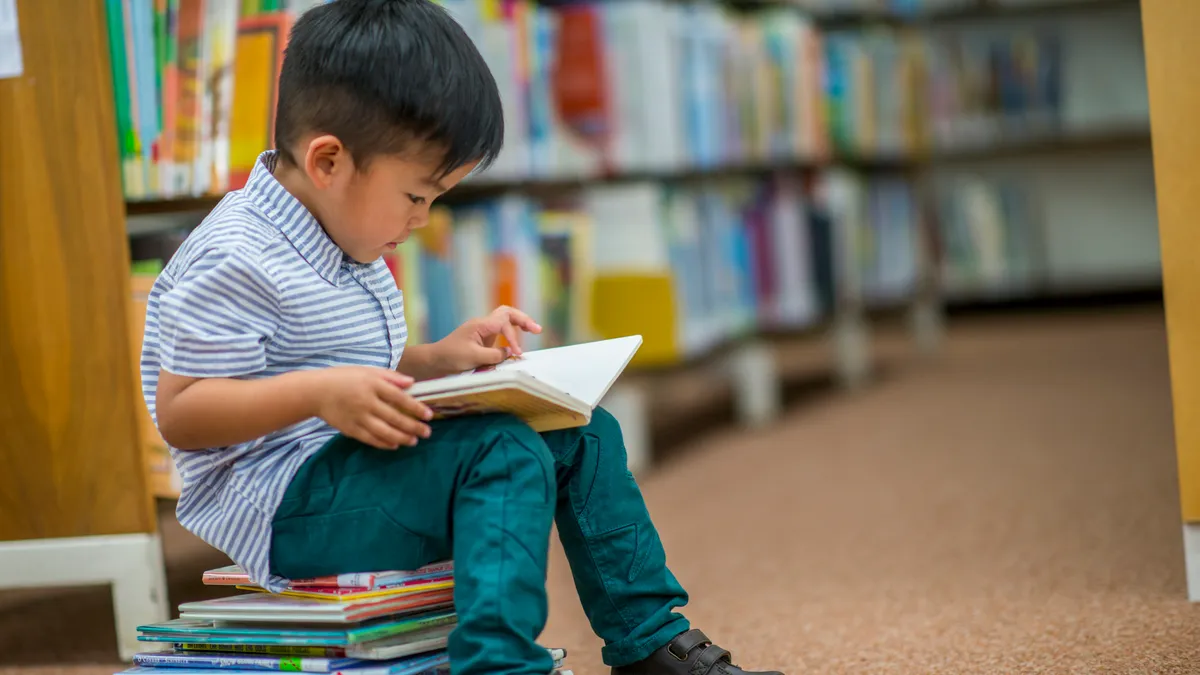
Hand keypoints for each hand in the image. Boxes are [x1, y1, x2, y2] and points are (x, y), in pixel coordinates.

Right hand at [313, 366, 433, 448]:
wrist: (316, 392)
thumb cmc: (344, 378)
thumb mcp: (368, 371)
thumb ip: (390, 377)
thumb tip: (412, 382)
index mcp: (372, 385)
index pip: (399, 398)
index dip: (415, 408)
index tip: (429, 415)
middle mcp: (366, 402)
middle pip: (394, 417)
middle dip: (413, 427)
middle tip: (427, 432)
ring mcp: (358, 417)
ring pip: (384, 432)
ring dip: (402, 438)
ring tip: (414, 441)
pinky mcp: (350, 429)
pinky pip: (370, 439)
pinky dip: (384, 443)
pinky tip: (395, 445)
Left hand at [436, 305, 542, 371]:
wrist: (434, 360)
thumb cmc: (450, 357)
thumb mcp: (474, 358)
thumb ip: (495, 355)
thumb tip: (510, 353)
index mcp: (481, 325)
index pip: (505, 320)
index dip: (517, 331)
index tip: (524, 345)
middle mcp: (483, 325)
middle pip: (507, 314)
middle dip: (523, 320)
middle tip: (537, 330)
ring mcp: (482, 332)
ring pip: (504, 323)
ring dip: (517, 328)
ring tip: (530, 335)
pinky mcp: (481, 341)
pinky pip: (499, 335)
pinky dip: (509, 338)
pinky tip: (514, 346)